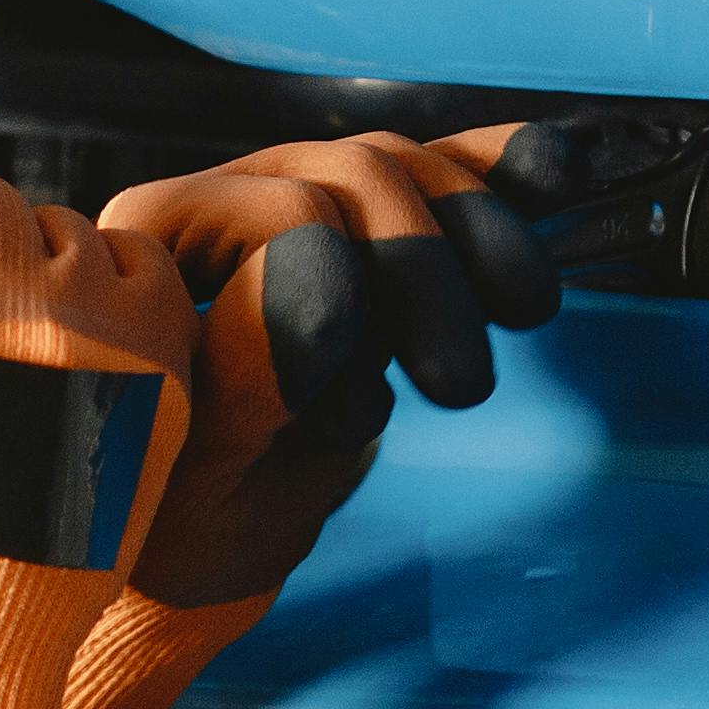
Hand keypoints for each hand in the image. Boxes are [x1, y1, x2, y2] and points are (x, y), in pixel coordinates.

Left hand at [90, 129, 546, 609]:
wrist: (201, 540)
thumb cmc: (171, 519)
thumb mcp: (194, 469)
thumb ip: (248, 366)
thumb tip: (315, 259)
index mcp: (148, 246)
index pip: (286, 214)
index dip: (348, 299)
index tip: (355, 416)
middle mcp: (216, 201)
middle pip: (356, 178)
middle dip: (429, 273)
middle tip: (462, 388)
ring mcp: (290, 200)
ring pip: (406, 171)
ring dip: (481, 232)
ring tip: (525, 313)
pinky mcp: (355, 231)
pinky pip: (432, 176)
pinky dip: (498, 171)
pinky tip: (560, 169)